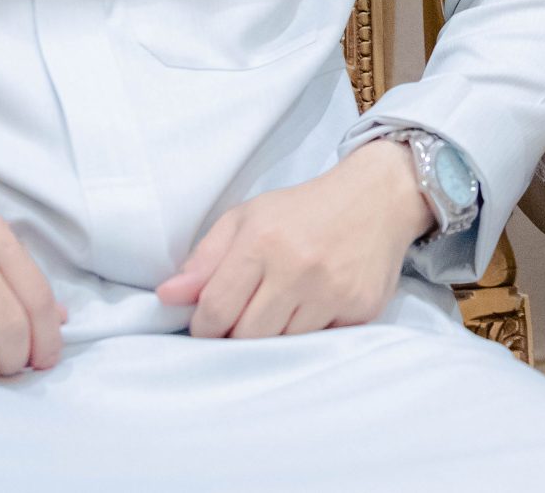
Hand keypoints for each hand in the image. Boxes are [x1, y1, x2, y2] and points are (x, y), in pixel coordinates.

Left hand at [157, 138, 434, 338]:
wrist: (377, 199)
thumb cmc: (302, 211)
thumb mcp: (248, 218)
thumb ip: (205, 258)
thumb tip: (167, 296)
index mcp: (262, 240)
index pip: (215, 310)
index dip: (204, 327)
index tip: (209, 325)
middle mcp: (297, 267)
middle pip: (246, 336)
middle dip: (237, 335)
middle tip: (245, 319)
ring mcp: (332, 291)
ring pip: (282, 346)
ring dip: (274, 337)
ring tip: (280, 311)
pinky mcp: (360, 309)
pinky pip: (320, 343)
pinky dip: (310, 334)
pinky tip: (313, 308)